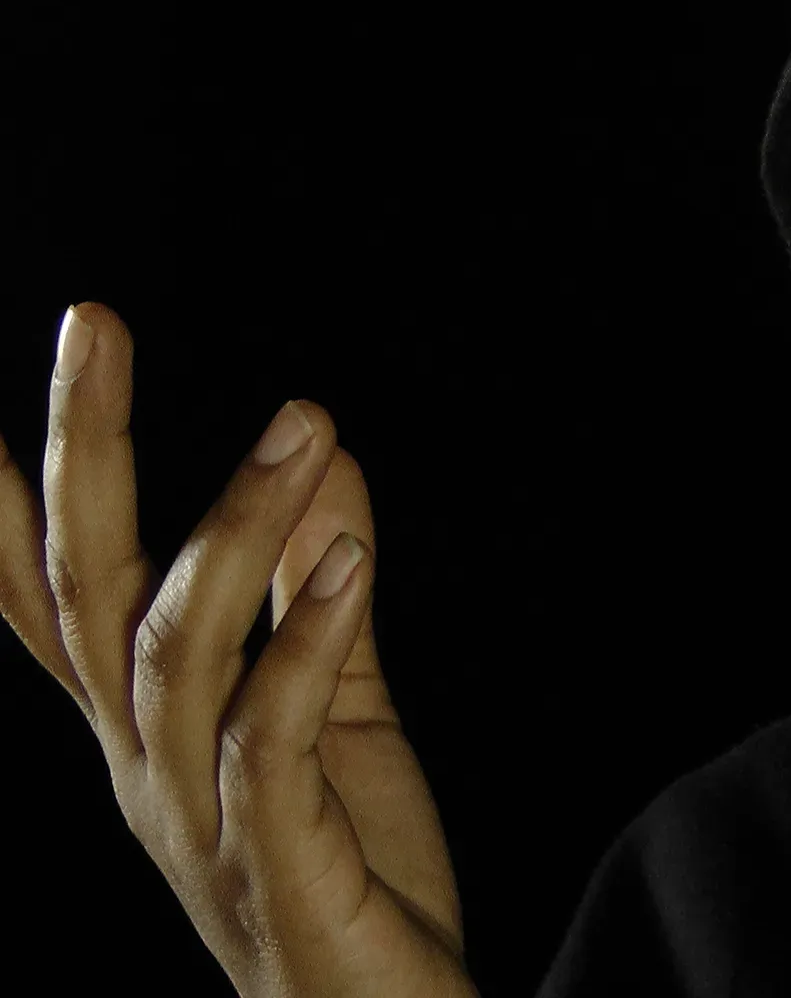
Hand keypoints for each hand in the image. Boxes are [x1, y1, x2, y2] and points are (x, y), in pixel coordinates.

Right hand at [0, 303, 475, 996]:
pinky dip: (307, 640)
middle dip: (82, 454)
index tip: (14, 377)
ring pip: (177, 650)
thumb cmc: (346, 872)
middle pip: (83, 594)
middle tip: (90, 320)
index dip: (4, 496)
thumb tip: (323, 457)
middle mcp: (145, 767)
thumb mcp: (336, 709)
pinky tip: (354, 556)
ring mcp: (201, 819)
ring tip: (300, 421)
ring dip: (233, 527)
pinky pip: (271, 737)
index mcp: (148, 728)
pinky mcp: (279, 864)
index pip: (49, 596)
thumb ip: (321, 592)